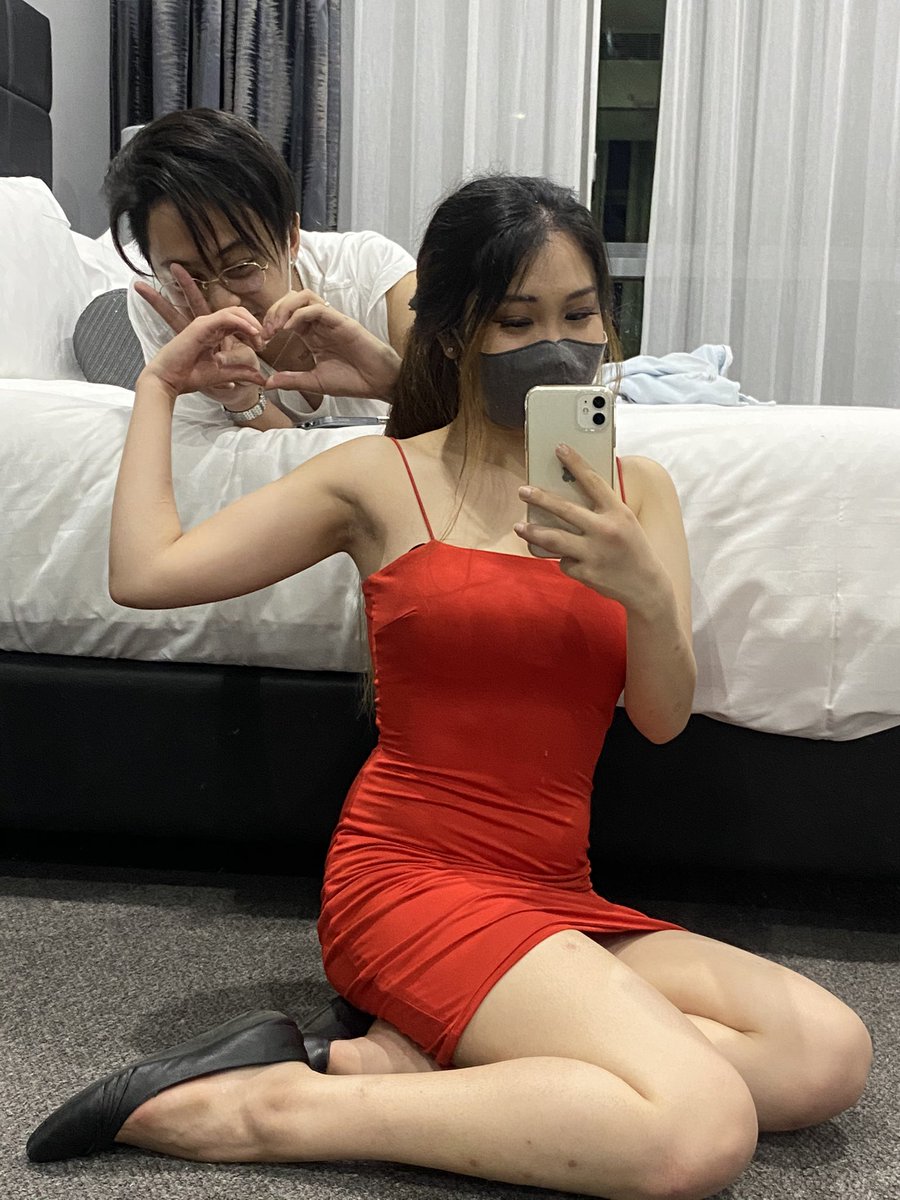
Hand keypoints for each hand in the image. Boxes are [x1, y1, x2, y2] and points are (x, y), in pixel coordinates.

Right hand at [134, 265, 263, 408]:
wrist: (169, 381)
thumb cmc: (190, 376)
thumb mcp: (224, 374)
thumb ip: (243, 374)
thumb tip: (263, 380)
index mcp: (215, 333)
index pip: (239, 322)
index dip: (254, 331)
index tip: (262, 347)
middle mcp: (211, 325)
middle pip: (239, 312)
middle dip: (255, 324)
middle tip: (263, 342)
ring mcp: (205, 323)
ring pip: (235, 312)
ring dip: (252, 323)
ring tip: (259, 339)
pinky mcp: (201, 326)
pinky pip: (226, 317)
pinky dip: (242, 323)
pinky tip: (252, 334)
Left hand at [261, 293, 401, 400]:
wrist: (378, 383)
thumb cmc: (353, 380)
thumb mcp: (315, 382)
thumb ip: (292, 380)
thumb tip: (268, 384)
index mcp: (313, 335)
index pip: (287, 315)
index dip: (271, 322)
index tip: (263, 339)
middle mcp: (320, 324)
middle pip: (292, 299)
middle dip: (274, 310)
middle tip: (266, 330)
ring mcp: (331, 321)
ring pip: (304, 297)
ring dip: (285, 307)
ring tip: (277, 326)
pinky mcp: (341, 321)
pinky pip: (317, 308)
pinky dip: (300, 314)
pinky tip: (290, 329)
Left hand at [515, 445, 664, 614]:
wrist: (646, 586)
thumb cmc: (632, 548)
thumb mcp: (625, 522)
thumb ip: (602, 509)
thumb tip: (567, 494)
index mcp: (618, 512)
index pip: (593, 481)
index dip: (575, 463)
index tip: (559, 448)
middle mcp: (606, 530)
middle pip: (565, 510)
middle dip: (540, 498)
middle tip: (522, 491)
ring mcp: (595, 553)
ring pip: (554, 538)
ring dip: (532, 532)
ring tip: (519, 526)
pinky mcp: (586, 573)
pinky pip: (563, 562)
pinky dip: (564, 560)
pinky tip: (572, 560)